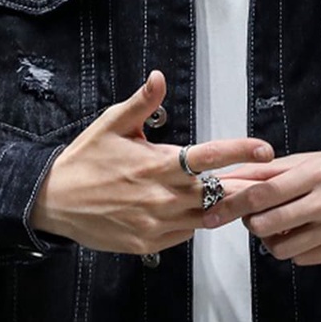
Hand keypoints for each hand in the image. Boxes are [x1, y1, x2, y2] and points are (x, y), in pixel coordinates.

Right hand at [31, 70, 272, 253]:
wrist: (53, 201)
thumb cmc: (84, 160)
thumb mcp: (111, 124)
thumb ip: (141, 103)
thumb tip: (159, 77)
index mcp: (158, 163)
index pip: (209, 156)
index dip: (241, 152)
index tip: (265, 149)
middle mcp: (163, 196)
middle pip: (218, 192)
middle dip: (245, 185)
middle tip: (267, 179)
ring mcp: (157, 224)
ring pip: (206, 217)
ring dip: (223, 206)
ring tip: (241, 197)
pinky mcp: (149, 244)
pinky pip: (185, 233)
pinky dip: (194, 222)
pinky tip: (197, 211)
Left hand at [204, 149, 320, 265]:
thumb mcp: (310, 160)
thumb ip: (270, 171)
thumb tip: (230, 178)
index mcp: (316, 174)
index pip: (263, 193)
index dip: (234, 204)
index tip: (214, 211)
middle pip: (267, 224)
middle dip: (249, 224)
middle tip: (253, 217)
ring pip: (282, 249)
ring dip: (270, 240)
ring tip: (279, 226)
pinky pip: (302, 259)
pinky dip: (294, 249)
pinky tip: (302, 234)